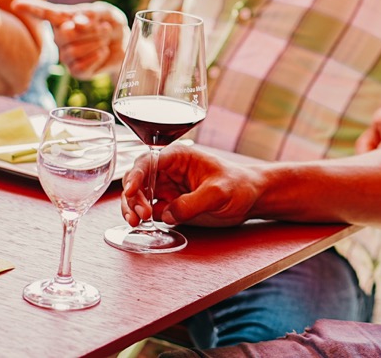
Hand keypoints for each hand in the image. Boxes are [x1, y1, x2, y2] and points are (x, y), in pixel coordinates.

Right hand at [10, 0, 127, 78]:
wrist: (125, 43)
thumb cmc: (110, 24)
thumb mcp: (106, 12)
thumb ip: (92, 13)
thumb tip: (75, 22)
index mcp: (64, 19)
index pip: (46, 14)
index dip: (32, 8)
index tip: (17, 4)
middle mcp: (60, 38)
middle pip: (66, 35)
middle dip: (91, 31)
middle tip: (105, 28)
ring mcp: (67, 56)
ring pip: (74, 51)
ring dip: (96, 43)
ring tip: (105, 39)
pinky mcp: (77, 71)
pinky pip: (81, 66)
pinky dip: (96, 57)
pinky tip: (103, 51)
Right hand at [120, 146, 261, 227]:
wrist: (250, 199)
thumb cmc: (239, 186)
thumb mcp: (219, 192)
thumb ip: (192, 203)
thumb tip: (166, 214)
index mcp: (180, 157)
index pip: (149, 161)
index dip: (136, 175)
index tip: (130, 192)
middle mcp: (169, 170)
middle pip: (138, 179)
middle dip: (132, 196)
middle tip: (140, 215)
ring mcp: (168, 188)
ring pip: (139, 195)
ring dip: (133, 208)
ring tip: (138, 222)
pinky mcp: (170, 204)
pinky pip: (148, 209)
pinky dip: (141, 217)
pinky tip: (143, 224)